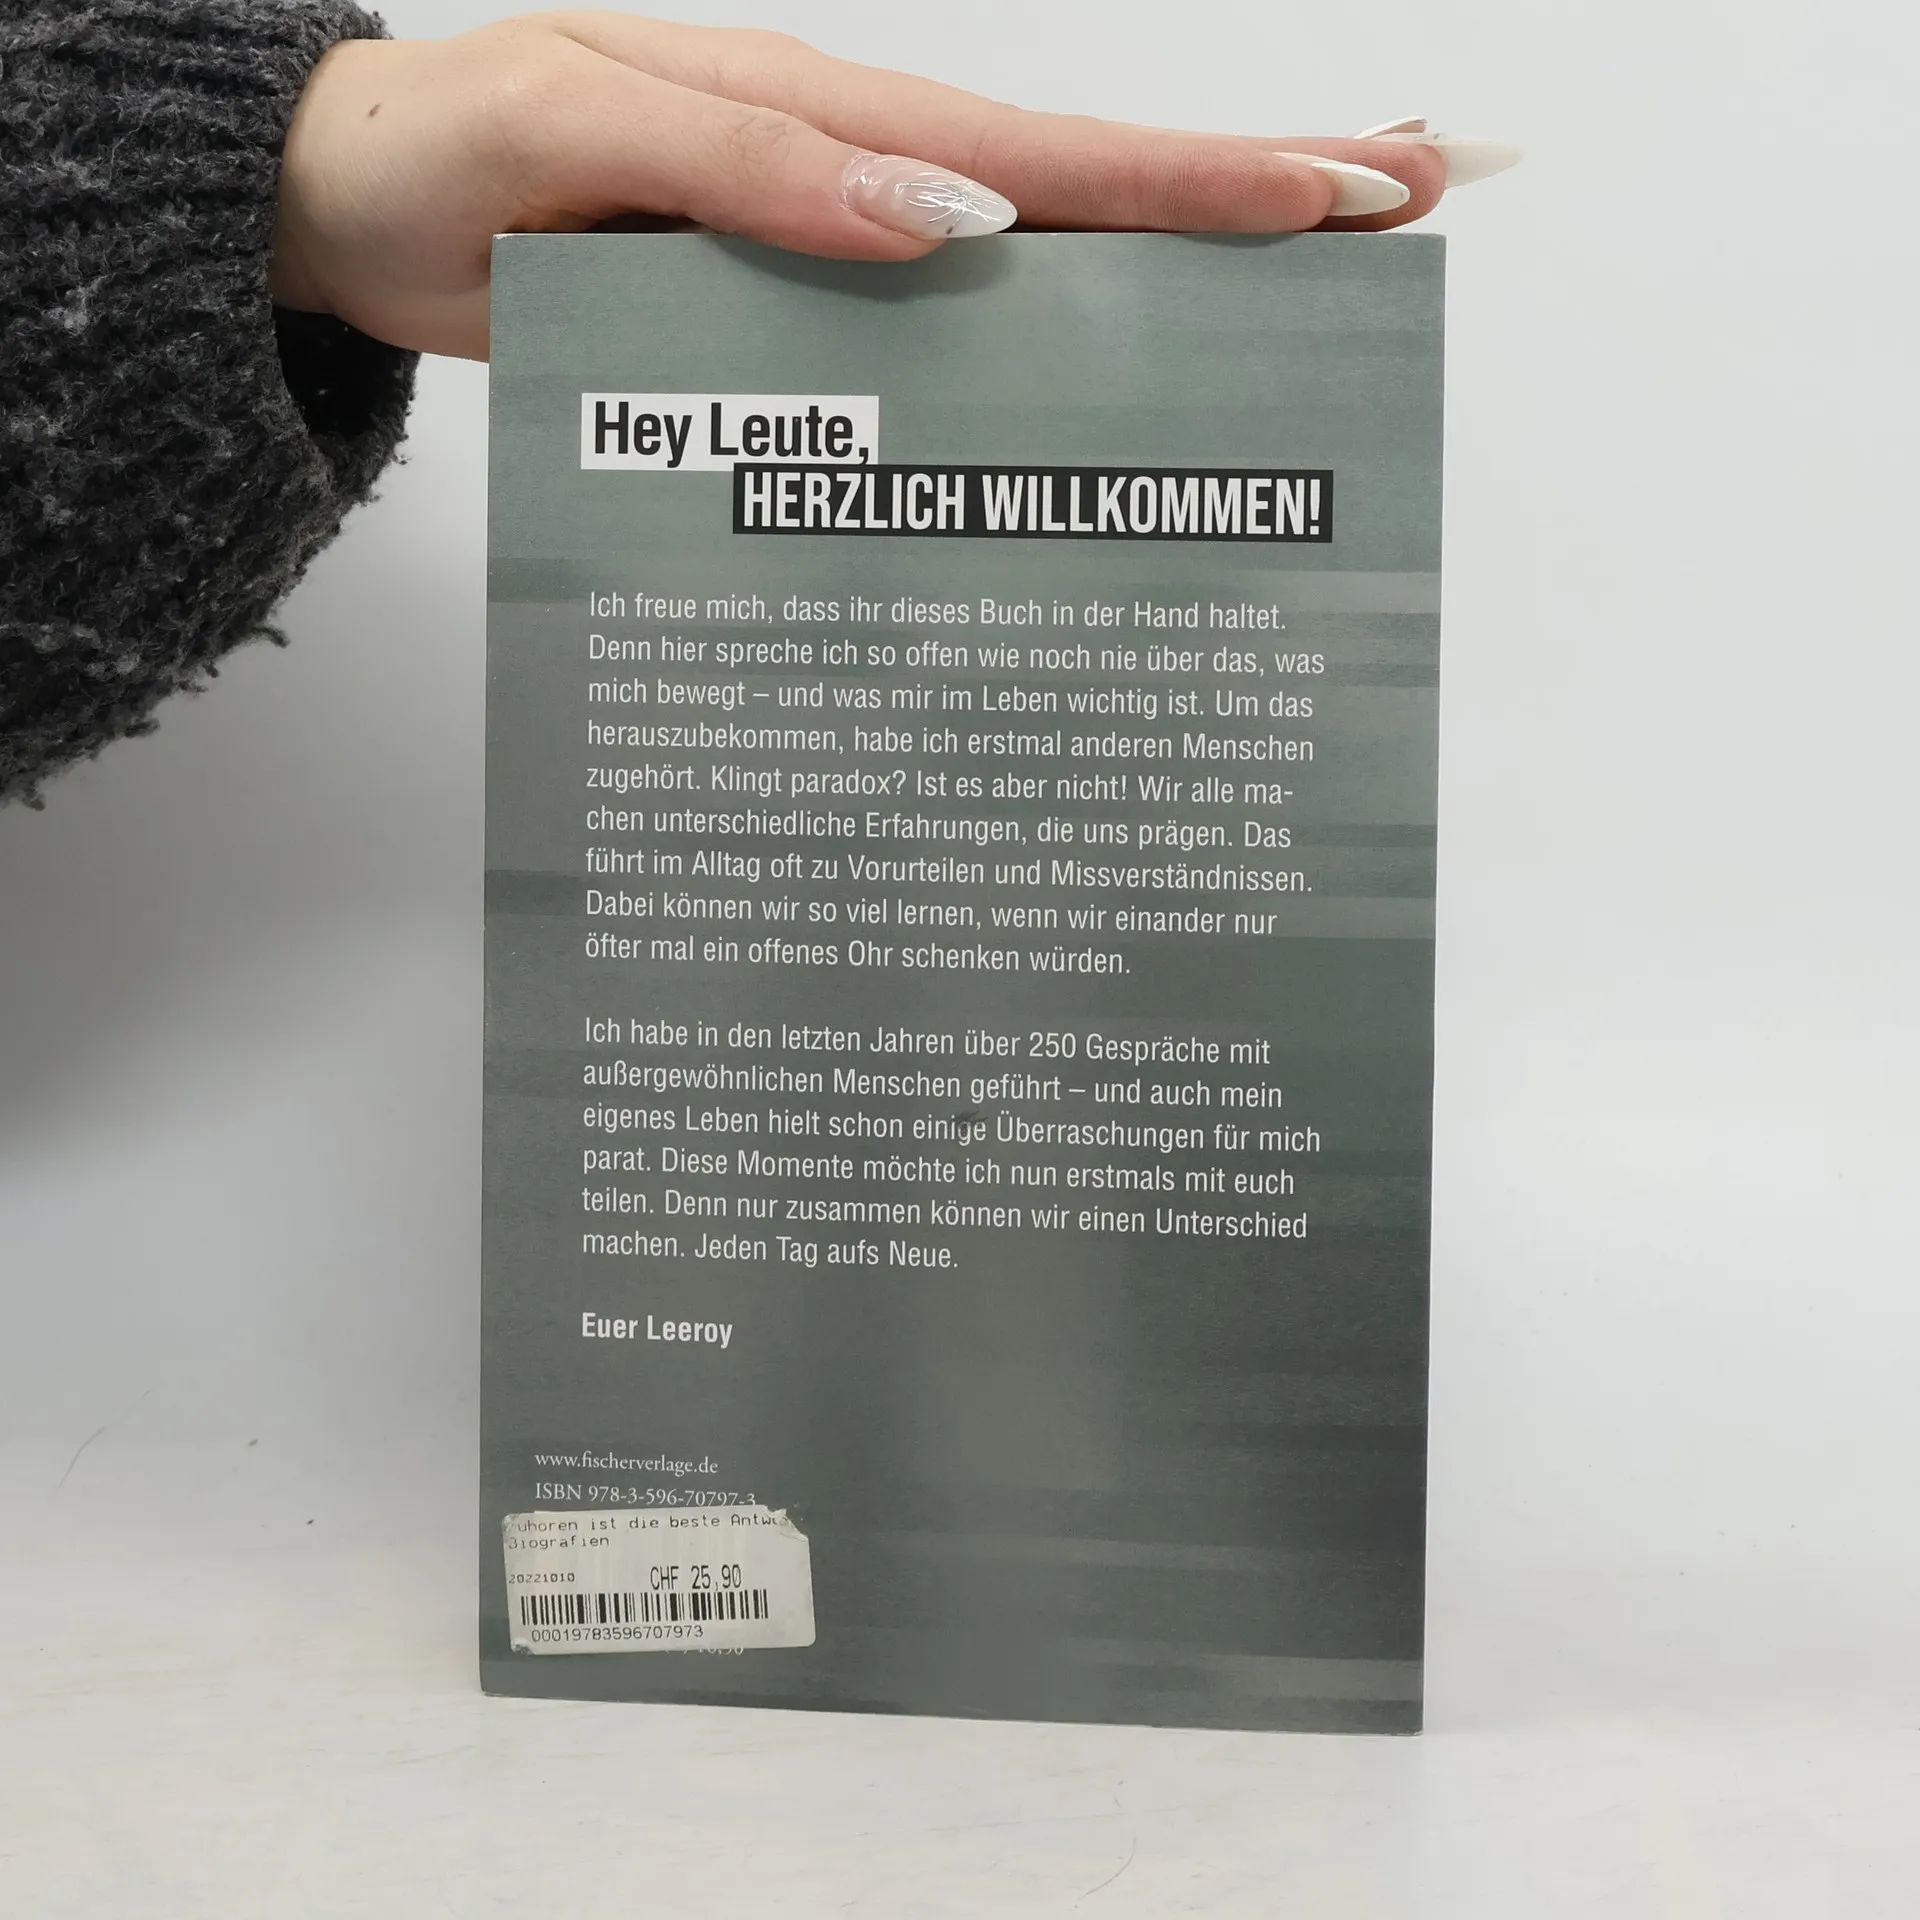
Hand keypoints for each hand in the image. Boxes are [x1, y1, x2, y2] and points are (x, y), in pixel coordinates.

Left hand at [271, 12, 1516, 360]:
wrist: (361, 211)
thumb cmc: (450, 156)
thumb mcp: (579, 128)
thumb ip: (753, 171)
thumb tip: (949, 219)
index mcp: (832, 120)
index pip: (1054, 153)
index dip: (1208, 180)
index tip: (1350, 188)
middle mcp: (866, 175)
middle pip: (1096, 188)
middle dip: (1262, 191)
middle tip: (1425, 191)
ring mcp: (848, 244)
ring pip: (1047, 257)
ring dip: (1185, 269)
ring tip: (1327, 274)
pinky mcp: (808, 310)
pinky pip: (955, 332)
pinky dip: (1055, 342)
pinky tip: (1120, 375)